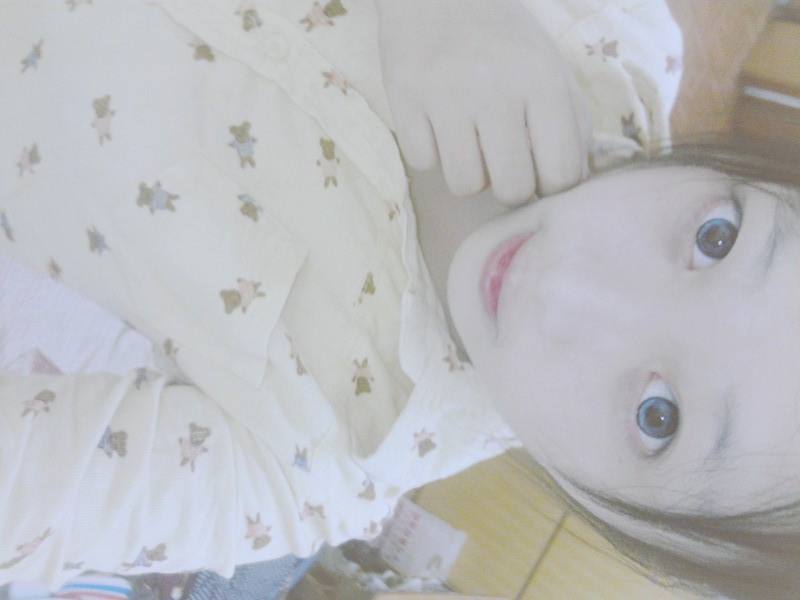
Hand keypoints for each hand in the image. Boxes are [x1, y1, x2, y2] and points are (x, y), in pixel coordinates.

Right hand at [376, 0, 590, 204]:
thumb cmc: (503, 38)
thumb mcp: (550, 68)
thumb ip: (571, 123)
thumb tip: (570, 182)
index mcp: (542, 80)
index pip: (560, 174)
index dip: (551, 187)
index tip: (540, 174)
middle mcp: (495, 88)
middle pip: (511, 190)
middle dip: (509, 187)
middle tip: (501, 163)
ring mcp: (445, 94)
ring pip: (464, 185)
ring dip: (468, 172)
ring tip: (468, 142)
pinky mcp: (403, 97)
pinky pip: (422, 163)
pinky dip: (430, 151)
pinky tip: (436, 124)